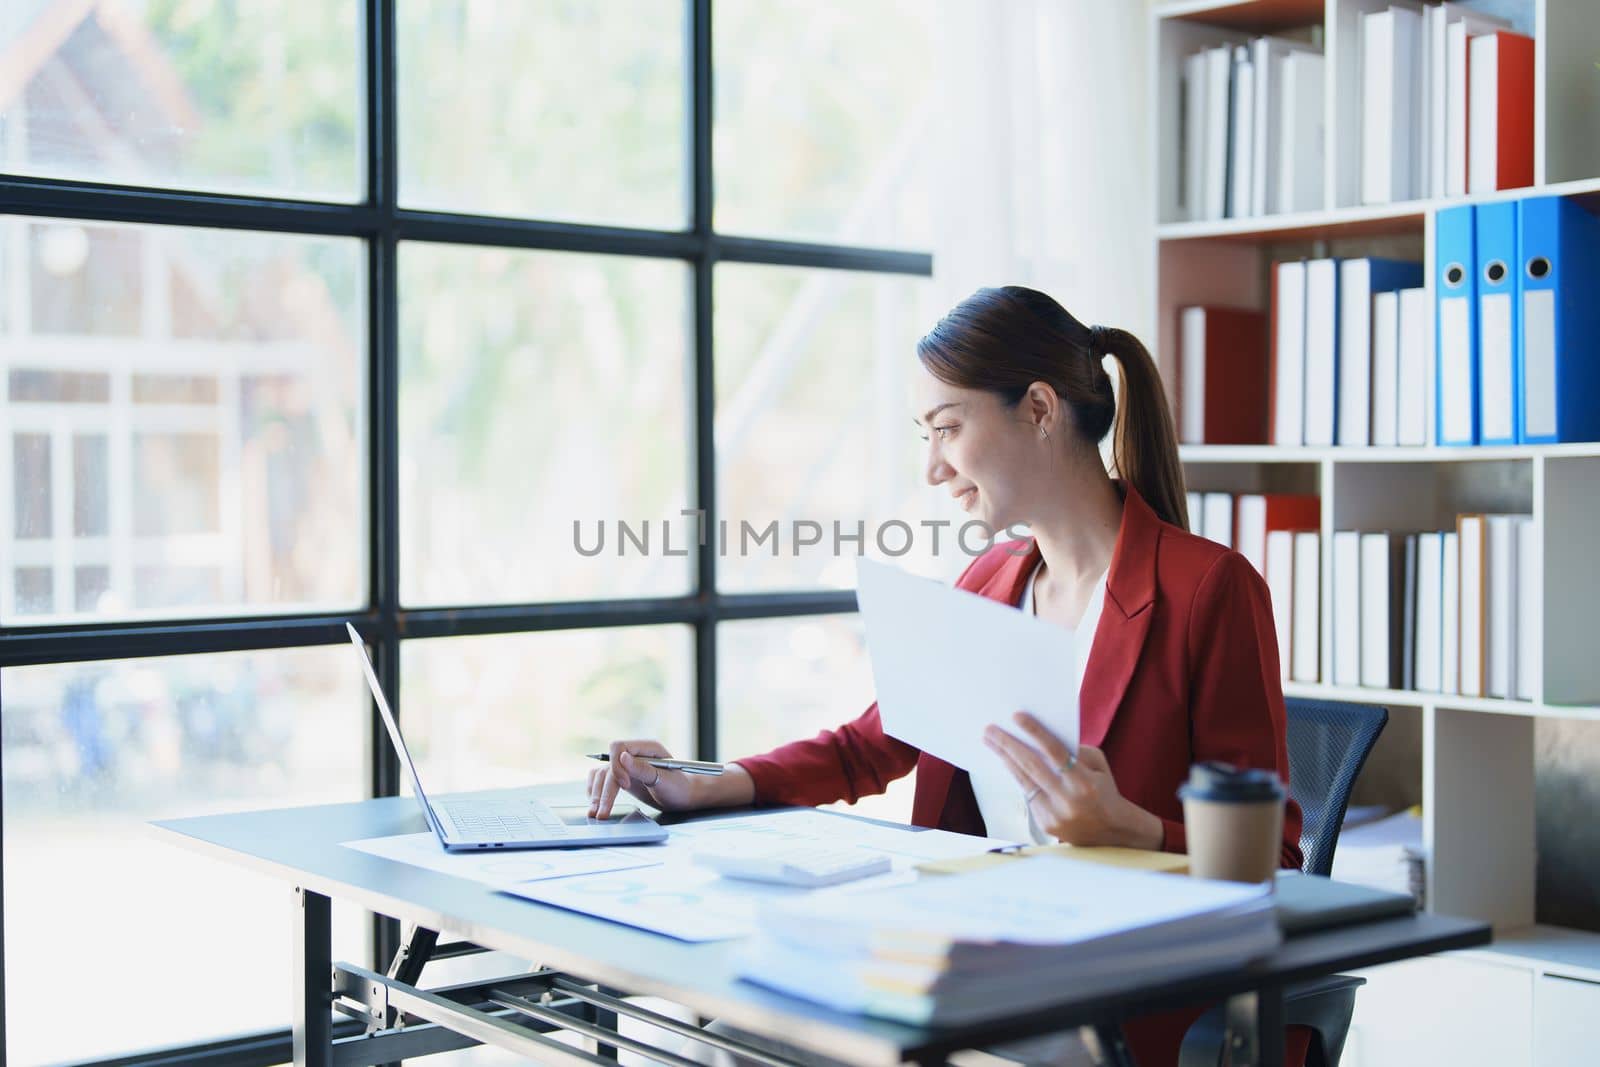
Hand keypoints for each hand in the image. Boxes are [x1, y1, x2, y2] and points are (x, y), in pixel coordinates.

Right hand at [585, 739, 754, 818]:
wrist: (685, 797)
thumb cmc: (680, 788)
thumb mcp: (665, 780)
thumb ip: (644, 769)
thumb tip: (622, 758)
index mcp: (647, 748)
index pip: (618, 747)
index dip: (616, 766)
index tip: (625, 786)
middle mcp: (634, 754)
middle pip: (608, 766)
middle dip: (603, 790)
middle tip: (601, 813)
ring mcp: (627, 765)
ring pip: (602, 774)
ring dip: (596, 793)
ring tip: (595, 814)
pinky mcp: (623, 776)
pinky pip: (602, 778)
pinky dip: (596, 790)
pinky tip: (595, 803)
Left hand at [982, 712, 1162, 849]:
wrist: (1111, 831)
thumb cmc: (1103, 790)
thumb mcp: (1099, 766)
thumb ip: (1075, 751)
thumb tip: (1042, 739)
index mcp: (1084, 782)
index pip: (1056, 752)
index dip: (1035, 732)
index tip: (1016, 716)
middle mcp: (1068, 800)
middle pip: (1031, 766)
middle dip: (1008, 745)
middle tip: (990, 729)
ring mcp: (1055, 814)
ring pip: (1024, 781)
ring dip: (1005, 759)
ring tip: (990, 742)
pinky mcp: (1045, 824)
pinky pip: (1028, 795)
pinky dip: (1019, 778)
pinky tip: (1007, 762)